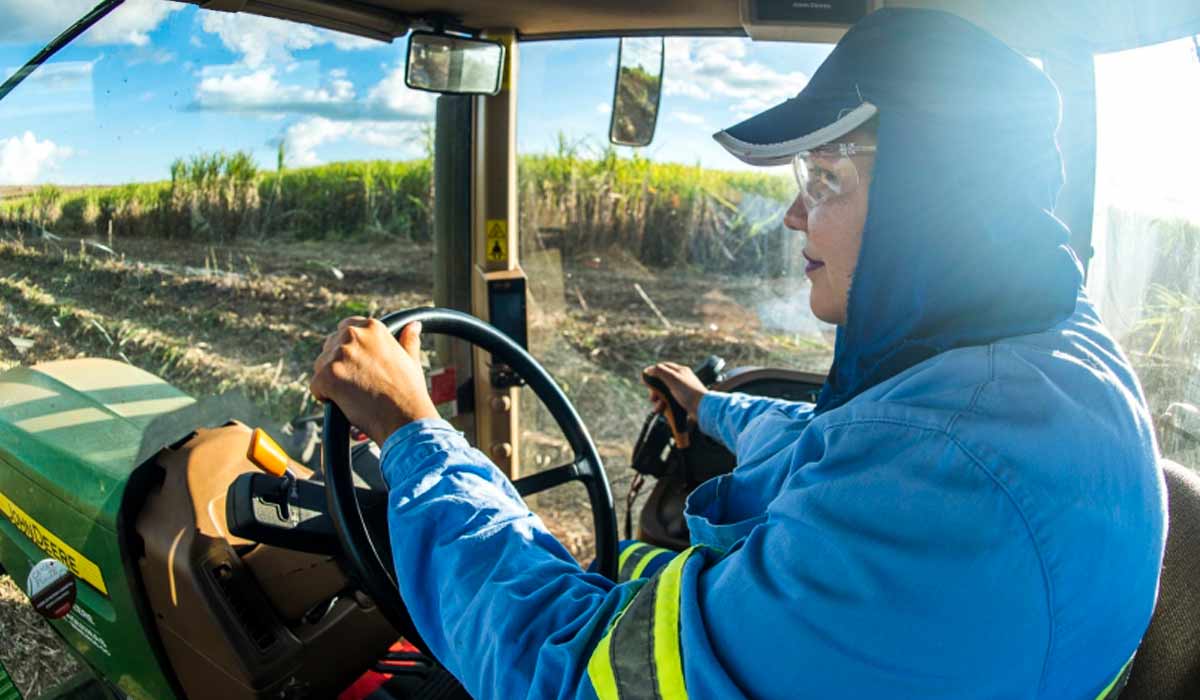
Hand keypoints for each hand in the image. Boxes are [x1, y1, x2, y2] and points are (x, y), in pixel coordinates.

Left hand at [310, 317, 437, 444]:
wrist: (405, 419)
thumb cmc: (409, 393)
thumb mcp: (410, 360)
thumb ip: (408, 340)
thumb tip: (413, 325)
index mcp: (372, 327)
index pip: (346, 328)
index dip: (350, 350)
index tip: (359, 365)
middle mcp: (353, 335)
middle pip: (330, 347)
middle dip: (339, 365)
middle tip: (358, 384)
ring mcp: (338, 355)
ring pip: (320, 366)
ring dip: (331, 380)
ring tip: (354, 395)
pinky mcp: (326, 375)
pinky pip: (316, 385)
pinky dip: (325, 397)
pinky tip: (344, 403)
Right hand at [643, 362, 707, 421]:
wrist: (703, 408)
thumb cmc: (689, 392)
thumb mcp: (672, 378)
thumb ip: (659, 372)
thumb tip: (648, 369)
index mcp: (680, 371)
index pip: (663, 367)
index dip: (653, 372)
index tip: (646, 380)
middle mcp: (681, 380)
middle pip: (662, 382)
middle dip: (655, 390)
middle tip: (653, 398)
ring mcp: (682, 391)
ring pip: (665, 394)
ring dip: (659, 401)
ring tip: (658, 408)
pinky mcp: (683, 402)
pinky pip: (670, 402)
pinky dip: (665, 406)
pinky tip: (663, 411)